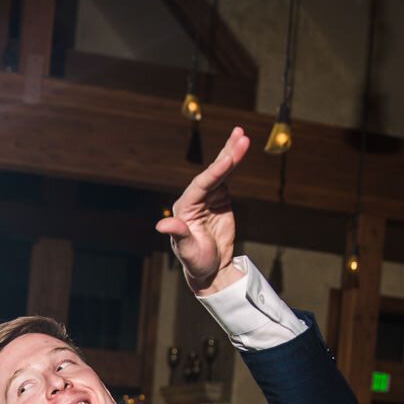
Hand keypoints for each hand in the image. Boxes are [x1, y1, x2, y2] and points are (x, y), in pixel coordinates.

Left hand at [155, 126, 249, 295]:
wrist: (210, 268)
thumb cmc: (196, 261)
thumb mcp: (187, 250)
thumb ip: (178, 235)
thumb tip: (161, 224)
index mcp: (184, 208)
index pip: (201, 185)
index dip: (215, 172)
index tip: (229, 160)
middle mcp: (194, 197)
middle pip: (211, 172)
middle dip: (226, 155)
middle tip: (240, 137)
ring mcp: (207, 196)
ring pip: (219, 170)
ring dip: (231, 152)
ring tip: (242, 134)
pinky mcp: (219, 197)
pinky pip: (227, 176)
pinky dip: (233, 161)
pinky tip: (240, 146)